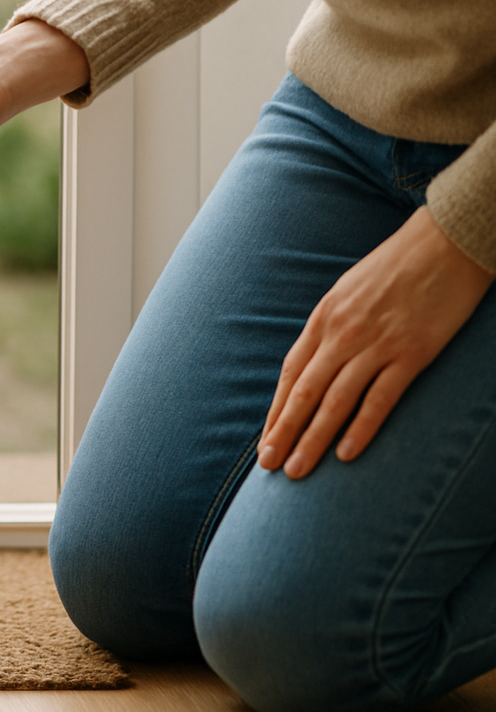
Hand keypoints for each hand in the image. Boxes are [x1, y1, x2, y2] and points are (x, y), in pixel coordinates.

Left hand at [258, 207, 493, 478]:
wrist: (445, 242)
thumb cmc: (397, 266)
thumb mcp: (349, 290)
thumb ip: (332, 326)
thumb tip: (317, 359)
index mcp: (323, 317)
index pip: (291, 373)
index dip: (276, 409)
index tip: (266, 438)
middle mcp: (342, 333)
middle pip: (304, 391)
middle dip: (284, 431)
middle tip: (270, 465)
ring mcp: (376, 345)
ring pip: (335, 401)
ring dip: (313, 438)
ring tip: (299, 470)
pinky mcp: (411, 353)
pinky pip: (380, 398)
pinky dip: (361, 428)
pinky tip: (346, 453)